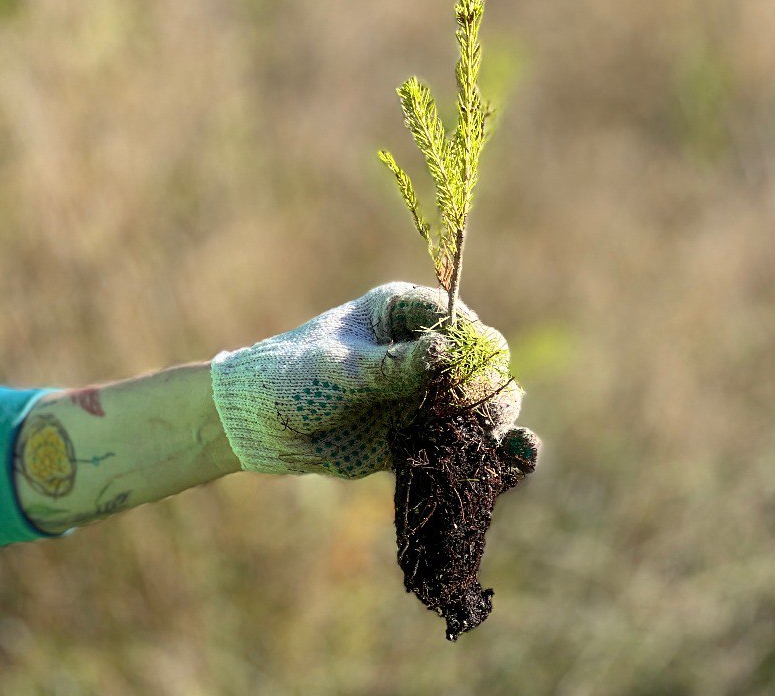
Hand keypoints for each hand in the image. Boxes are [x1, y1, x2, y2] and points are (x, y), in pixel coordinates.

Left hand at [210, 282, 539, 478]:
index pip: (460, 323)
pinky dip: (491, 455)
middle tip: (482, 416)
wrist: (257, 428)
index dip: (473, 348)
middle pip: (482, 366)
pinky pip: (464, 445)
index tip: (465, 375)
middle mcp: (424, 351)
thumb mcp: (340, 368)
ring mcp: (425, 395)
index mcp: (406, 312)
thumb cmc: (291, 377)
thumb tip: (448, 352)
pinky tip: (517, 463)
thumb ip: (393, 365)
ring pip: (482, 407)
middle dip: (490, 390)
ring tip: (510, 445)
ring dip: (500, 423)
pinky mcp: (421, 437)